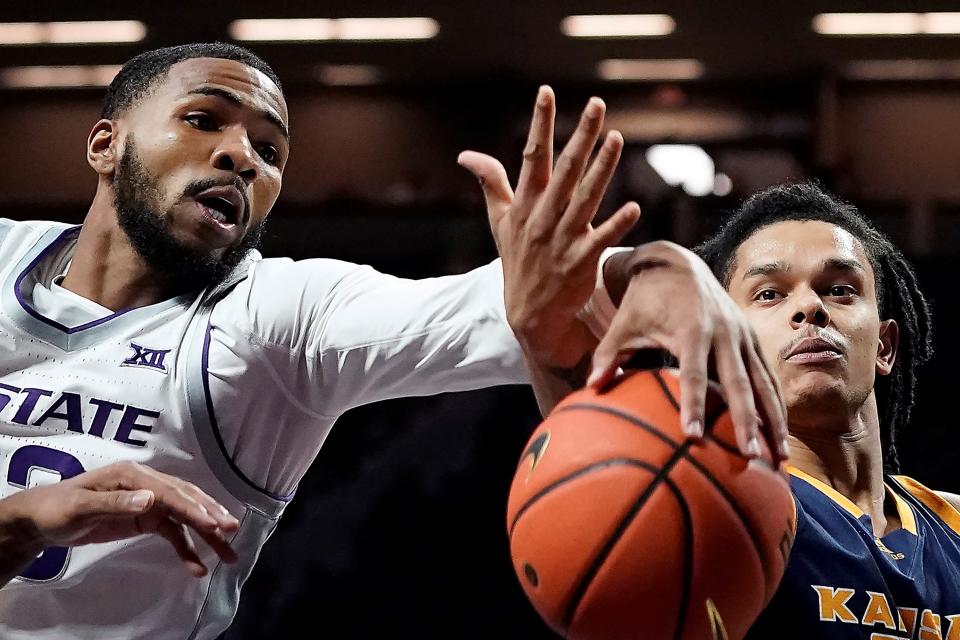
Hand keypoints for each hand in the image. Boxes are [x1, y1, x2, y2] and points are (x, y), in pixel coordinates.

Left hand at [2, 461, 239, 576]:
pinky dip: (186, 549)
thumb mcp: (81, 506)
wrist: (41, 520)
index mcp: (134, 475)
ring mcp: (148, 502)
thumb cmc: (57, 508)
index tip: (213, 524)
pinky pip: (173, 533)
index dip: (193, 508)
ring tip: (229, 554)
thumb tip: (151, 499)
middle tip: (232, 531)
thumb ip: (116, 502)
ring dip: (207, 535)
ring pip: (185, 517)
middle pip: (186, 500)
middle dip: (210, 516)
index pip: (170, 492)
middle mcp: (147, 485)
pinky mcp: (146, 519)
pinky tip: (197, 567)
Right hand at [458, 86, 639, 368]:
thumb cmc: (518, 259)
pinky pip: (602, 239)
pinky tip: (634, 207)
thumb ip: (490, 183)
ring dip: (602, 169)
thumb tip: (466, 155)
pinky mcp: (582, 260)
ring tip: (617, 139)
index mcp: (524, 204)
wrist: (530, 312)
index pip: (531, 155)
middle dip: (581, 136)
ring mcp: (563, 239)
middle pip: (564, 170)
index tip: (547, 92)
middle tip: (598, 105)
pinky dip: (616, 224)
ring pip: (585, 197)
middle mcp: (543, 217)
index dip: (540, 123)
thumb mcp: (499, 221)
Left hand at [589, 242, 788, 460]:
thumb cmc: (646, 298)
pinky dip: (776, 404)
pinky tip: (782, 434)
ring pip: (762, 382)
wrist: (678, 263)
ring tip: (780, 458)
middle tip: (750, 456)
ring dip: (773, 420)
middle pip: (739, 383)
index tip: (692, 437)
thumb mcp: (623, 322)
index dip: (693, 405)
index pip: (693, 374)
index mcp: (692, 329)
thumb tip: (591, 385)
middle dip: (746, 421)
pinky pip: (767, 376)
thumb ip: (608, 353)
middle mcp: (724, 333)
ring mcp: (742, 335)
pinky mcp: (751, 338)